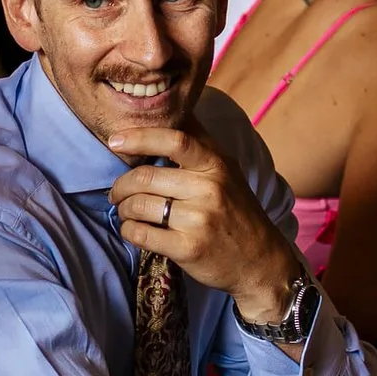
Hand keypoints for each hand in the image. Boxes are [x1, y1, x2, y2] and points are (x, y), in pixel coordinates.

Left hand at [108, 123, 298, 324]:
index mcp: (216, 165)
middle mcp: (209, 190)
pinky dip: (129, 230)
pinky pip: (141, 234)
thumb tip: (169, 113)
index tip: (115, 141)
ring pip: (139, 206)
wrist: (260, 261)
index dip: (140, 137)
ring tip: (126, 211)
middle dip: (121, 185)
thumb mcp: (228, 170)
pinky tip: (133, 229)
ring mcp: (198, 221)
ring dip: (123, 209)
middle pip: (145, 178)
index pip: (174, 140)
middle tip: (117, 192)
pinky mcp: (187, 249)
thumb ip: (200, 144)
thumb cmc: (237, 211)